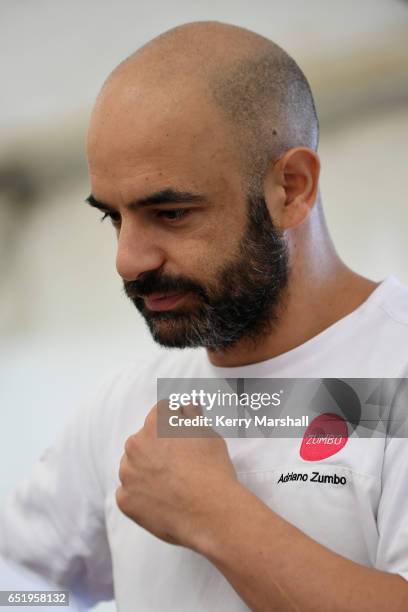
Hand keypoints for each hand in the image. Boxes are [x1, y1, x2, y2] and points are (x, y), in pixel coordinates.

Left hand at [116, 400, 238, 549]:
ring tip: (171, 485)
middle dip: (157, 448)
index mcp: (156, 422)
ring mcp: (127, 472)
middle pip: (143, 440)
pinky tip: (162, 501)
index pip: (162, 412)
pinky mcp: (124, 499)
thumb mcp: (208, 433)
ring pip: (133, 466)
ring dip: (145, 471)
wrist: (210, 512)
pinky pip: (129, 492)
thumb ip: (192, 415)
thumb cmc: (212, 470)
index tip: (184, 437)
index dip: (175, 423)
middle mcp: (136, 443)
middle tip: (180, 464)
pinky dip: (141, 496)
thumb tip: (188, 405)